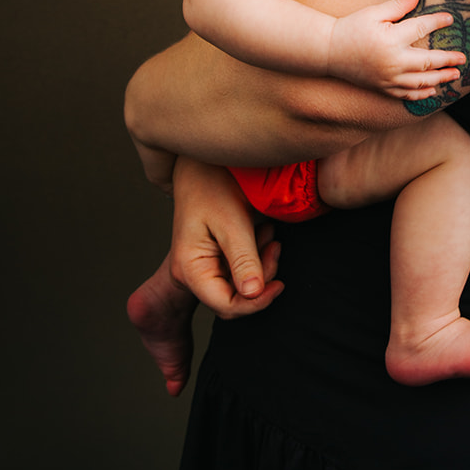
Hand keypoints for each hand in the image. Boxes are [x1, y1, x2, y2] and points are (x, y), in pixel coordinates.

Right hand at [170, 157, 284, 315]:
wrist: (204, 163)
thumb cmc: (213, 185)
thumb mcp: (232, 223)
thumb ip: (243, 260)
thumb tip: (253, 294)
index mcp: (190, 269)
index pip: (225, 306)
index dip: (255, 303)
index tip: (279, 285)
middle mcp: (192, 273)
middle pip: (233, 298)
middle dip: (260, 279)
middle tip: (275, 246)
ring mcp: (202, 265)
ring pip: (239, 285)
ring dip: (261, 265)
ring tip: (267, 232)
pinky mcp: (214, 256)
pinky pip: (239, 269)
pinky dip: (256, 255)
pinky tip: (262, 232)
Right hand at [326, 0, 466, 99]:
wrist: (328, 51)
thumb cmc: (351, 27)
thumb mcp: (373, 12)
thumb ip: (397, 6)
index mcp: (391, 39)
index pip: (421, 28)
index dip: (437, 22)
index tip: (450, 20)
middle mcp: (393, 61)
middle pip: (427, 62)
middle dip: (447, 60)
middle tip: (462, 58)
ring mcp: (388, 78)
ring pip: (420, 81)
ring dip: (440, 79)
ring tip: (454, 75)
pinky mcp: (382, 87)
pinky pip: (406, 94)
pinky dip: (421, 94)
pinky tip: (432, 91)